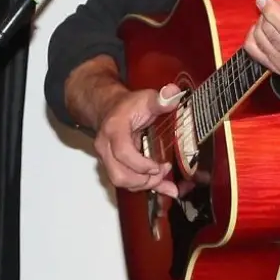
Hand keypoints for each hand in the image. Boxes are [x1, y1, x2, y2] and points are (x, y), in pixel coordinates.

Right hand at [94, 83, 184, 197]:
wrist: (109, 108)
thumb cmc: (128, 106)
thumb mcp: (146, 99)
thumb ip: (161, 99)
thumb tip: (174, 93)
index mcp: (114, 130)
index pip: (122, 153)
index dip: (141, 164)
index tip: (159, 166)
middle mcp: (105, 147)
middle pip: (119, 175)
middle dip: (144, 180)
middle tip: (162, 173)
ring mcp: (106, 158)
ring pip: (120, 181)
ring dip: (144, 185)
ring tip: (163, 179)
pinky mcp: (111, 166)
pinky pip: (124, 181)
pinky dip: (143, 186)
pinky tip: (160, 186)